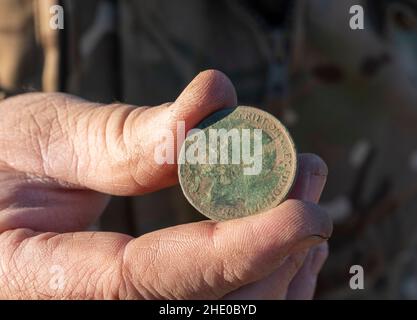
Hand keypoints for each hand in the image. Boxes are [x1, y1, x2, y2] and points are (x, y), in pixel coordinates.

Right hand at [0, 70, 331, 298]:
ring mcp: (124, 309)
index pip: (154, 280)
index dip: (237, 250)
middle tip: (308, 173)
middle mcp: (93, 311)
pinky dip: (266, 275)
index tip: (304, 212)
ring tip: (305, 186)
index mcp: (47, 281)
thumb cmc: (0, 164)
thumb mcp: (45, 139)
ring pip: (226, 313)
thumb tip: (213, 100)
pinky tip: (289, 239)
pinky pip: (222, 304)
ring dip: (281, 258)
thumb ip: (125, 136)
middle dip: (275, 249)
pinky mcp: (152, 299)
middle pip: (207, 306)